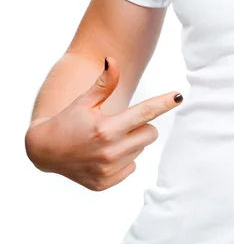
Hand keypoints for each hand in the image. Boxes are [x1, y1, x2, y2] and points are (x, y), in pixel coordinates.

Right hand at [24, 57, 183, 191]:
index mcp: (106, 128)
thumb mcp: (84, 101)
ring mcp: (108, 170)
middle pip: (150, 133)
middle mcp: (109, 151)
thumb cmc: (67, 121)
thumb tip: (113, 61)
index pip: (144, 113)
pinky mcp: (105, 183)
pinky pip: (131, 167)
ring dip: (130, 143)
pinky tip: (103, 156)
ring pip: (141, 149)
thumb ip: (104, 84)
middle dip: (140, 126)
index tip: (179, 96)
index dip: (163, 103)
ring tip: (107, 141)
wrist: (44, 151)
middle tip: (119, 125)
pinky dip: (122, 161)